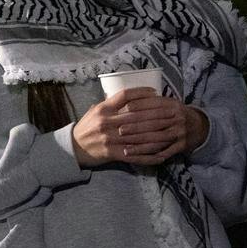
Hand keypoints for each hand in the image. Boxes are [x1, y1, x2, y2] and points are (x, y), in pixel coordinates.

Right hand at [70, 89, 209, 167]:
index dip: (142, 93)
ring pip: (140, 135)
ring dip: (158, 134)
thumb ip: (110, 104)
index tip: (155, 92)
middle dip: (157, 114)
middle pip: (137, 115)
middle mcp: (107, 122)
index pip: (125, 96)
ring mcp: (110, 139)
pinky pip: (135, 155)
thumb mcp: (94, 111)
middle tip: (172, 112)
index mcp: (103, 109)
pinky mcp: (113, 153)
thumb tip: (129, 96)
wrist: (74, 149)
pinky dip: (149, 155)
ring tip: (172, 131)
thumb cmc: (86, 128)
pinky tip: (161, 154)